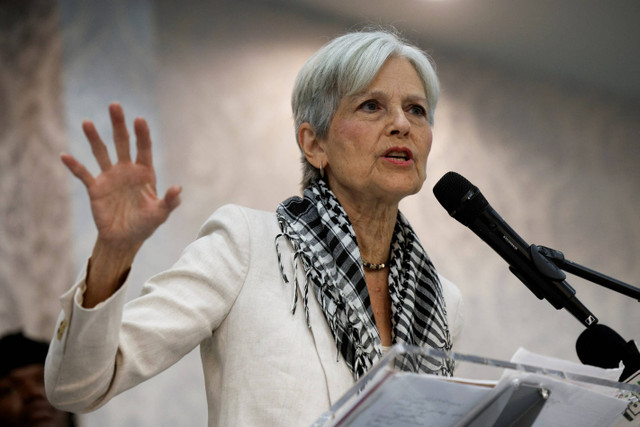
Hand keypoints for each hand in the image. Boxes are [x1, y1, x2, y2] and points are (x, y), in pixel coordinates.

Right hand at [61, 102, 180, 253]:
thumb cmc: (145, 225)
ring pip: (101, 152)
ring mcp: (110, 177)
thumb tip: (178, 188)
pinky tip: (65, 156)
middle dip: (119, 125)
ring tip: (88, 122)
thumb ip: (170, 201)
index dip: (142, 134)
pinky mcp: (95, 188)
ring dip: (94, 138)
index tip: (139, 119)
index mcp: (144, 173)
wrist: (124, 240)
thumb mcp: (160, 214)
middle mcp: (126, 170)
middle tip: (115, 105)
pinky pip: (83, 174)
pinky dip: (75, 166)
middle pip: (122, 143)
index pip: (144, 148)